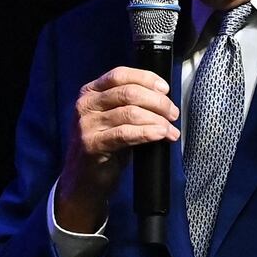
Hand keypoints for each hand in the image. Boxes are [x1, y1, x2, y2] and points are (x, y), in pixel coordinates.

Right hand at [56, 66, 179, 231]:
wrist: (83, 181)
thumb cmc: (104, 146)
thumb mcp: (112, 118)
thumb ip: (129, 103)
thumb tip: (163, 97)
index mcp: (91, 92)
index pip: (120, 74)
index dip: (146, 79)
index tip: (165, 89)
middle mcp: (86, 104)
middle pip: (129, 93)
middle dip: (157, 102)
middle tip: (173, 113)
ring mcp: (87, 125)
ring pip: (130, 113)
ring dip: (157, 120)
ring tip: (170, 130)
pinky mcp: (91, 144)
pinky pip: (125, 134)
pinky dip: (147, 132)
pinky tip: (160, 135)